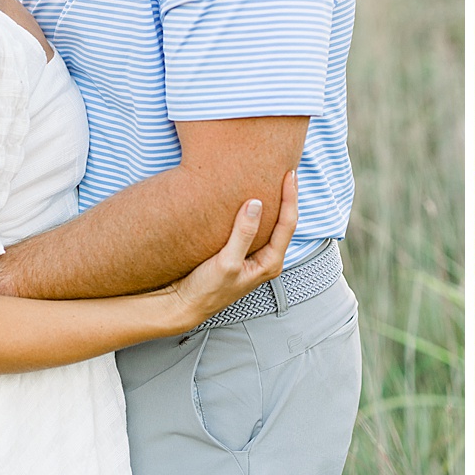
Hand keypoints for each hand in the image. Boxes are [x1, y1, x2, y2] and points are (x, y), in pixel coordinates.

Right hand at [160, 171, 298, 327]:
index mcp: (270, 262)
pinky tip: (252, 197)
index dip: (290, 197)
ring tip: (275, 179)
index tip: (289, 174)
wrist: (184, 304)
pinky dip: (257, 210)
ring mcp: (254, 256)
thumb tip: (256, 203)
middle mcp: (267, 259)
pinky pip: (255, 226)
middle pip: (284, 222)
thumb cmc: (206, 289)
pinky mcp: (240, 252)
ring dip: (274, 202)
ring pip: (271, 223)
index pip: (288, 224)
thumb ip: (243, 233)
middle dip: (287, 197)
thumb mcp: (226, 262)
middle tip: (287, 170)